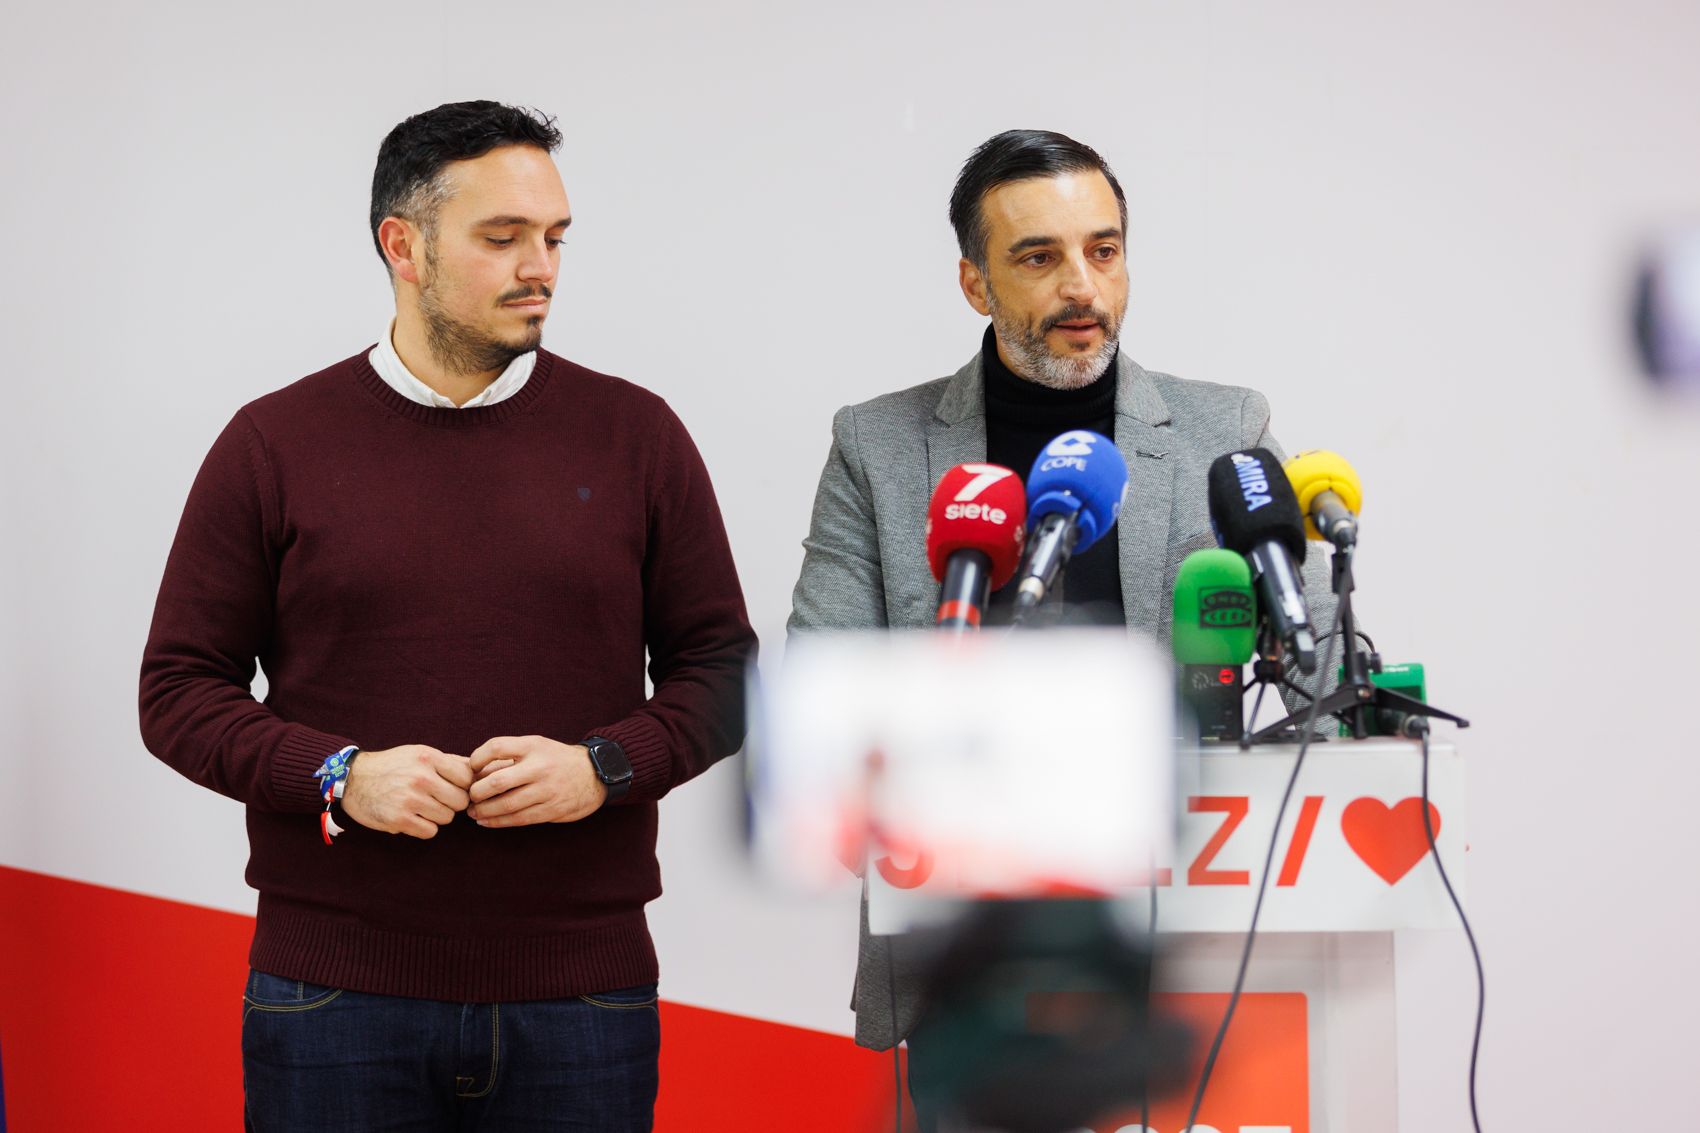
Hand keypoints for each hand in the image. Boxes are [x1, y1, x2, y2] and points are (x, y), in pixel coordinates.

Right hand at [341, 744, 472, 838]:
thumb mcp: (419, 753)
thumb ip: (449, 761)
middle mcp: (421, 777)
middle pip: (460, 801)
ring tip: (422, 807)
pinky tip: (413, 818)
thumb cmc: (391, 765)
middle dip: (452, 803)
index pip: (467, 778)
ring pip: (447, 818)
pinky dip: (424, 828)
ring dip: (438, 816)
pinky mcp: (399, 820)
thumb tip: (478, 770)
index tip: (453, 787)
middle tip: (437, 799)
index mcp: (428, 757)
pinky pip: (430, 831)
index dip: (463, 785)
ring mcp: (410, 799)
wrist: (352, 779)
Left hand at [467, 735, 607, 827]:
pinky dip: (498, 822)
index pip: (497, 747)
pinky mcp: (552, 810)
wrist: (593, 774)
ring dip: (484, 811)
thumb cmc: (555, 759)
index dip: (478, 758)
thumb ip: (507, 757)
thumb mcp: (535, 747)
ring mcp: (547, 790)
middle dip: (477, 792)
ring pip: (507, 805)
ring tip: (474, 812)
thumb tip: (473, 774)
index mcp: (533, 746)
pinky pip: (520, 819)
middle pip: (499, 781)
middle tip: (469, 796)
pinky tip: (486, 822)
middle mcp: (540, 767)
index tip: (471, 768)